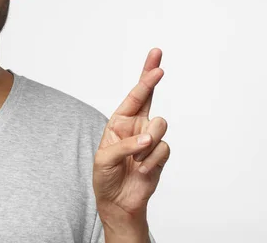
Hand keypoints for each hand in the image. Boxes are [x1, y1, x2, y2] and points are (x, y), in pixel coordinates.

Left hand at [93, 48, 169, 223]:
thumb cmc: (105, 176)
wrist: (117, 201)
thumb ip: (124, 146)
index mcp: (119, 122)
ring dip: (147, 142)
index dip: (145, 80)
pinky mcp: (160, 154)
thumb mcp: (105, 159)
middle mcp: (136, 126)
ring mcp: (150, 139)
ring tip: (135, 159)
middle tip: (159, 68)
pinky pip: (163, 149)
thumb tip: (147, 139)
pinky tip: (142, 170)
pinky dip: (151, 160)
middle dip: (152, 79)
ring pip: (160, 125)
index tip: (157, 66)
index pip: (134, 97)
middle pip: (150, 97)